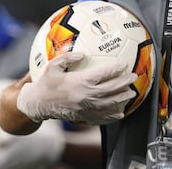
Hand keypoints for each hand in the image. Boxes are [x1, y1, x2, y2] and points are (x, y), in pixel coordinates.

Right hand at [17, 52, 137, 124]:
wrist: (38, 104)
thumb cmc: (45, 83)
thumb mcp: (53, 66)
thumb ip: (68, 58)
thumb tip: (83, 53)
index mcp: (80, 82)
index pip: (103, 74)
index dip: (116, 69)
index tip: (124, 64)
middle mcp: (86, 96)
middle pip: (111, 89)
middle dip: (124, 83)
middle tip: (133, 77)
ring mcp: (86, 108)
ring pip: (110, 104)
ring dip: (122, 98)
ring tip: (131, 94)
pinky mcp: (84, 117)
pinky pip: (102, 117)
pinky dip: (113, 115)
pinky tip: (120, 113)